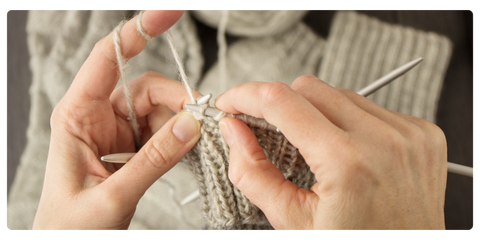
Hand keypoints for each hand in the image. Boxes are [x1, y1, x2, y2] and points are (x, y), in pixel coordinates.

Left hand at [33, 9, 202, 231]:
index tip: (171, 12)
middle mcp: (97, 116)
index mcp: (77, 115)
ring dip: (182, 120)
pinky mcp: (132, 147)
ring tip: (199, 139)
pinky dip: (181, 136)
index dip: (139, 31)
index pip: (110, 58)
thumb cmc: (70, 229)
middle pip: (146, 87)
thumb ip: (154, 159)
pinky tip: (190, 147)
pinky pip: (163, 130)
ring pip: (159, 109)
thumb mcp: (112, 196)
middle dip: (177, 98)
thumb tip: (192, 124)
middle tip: (204, 117)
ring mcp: (117, 131)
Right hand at [215, 75, 447, 231]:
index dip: (246, 95)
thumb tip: (233, 130)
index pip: (280, 101)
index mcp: (346, 162)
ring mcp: (407, 133)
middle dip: (280, 105)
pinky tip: (349, 151)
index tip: (232, 102)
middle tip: (270, 129)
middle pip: (308, 88)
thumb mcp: (292, 222)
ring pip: (339, 93)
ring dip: (316, 112)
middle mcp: (382, 139)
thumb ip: (252, 172)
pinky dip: (349, 121)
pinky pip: (370, 106)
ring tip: (317, 149)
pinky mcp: (422, 133)